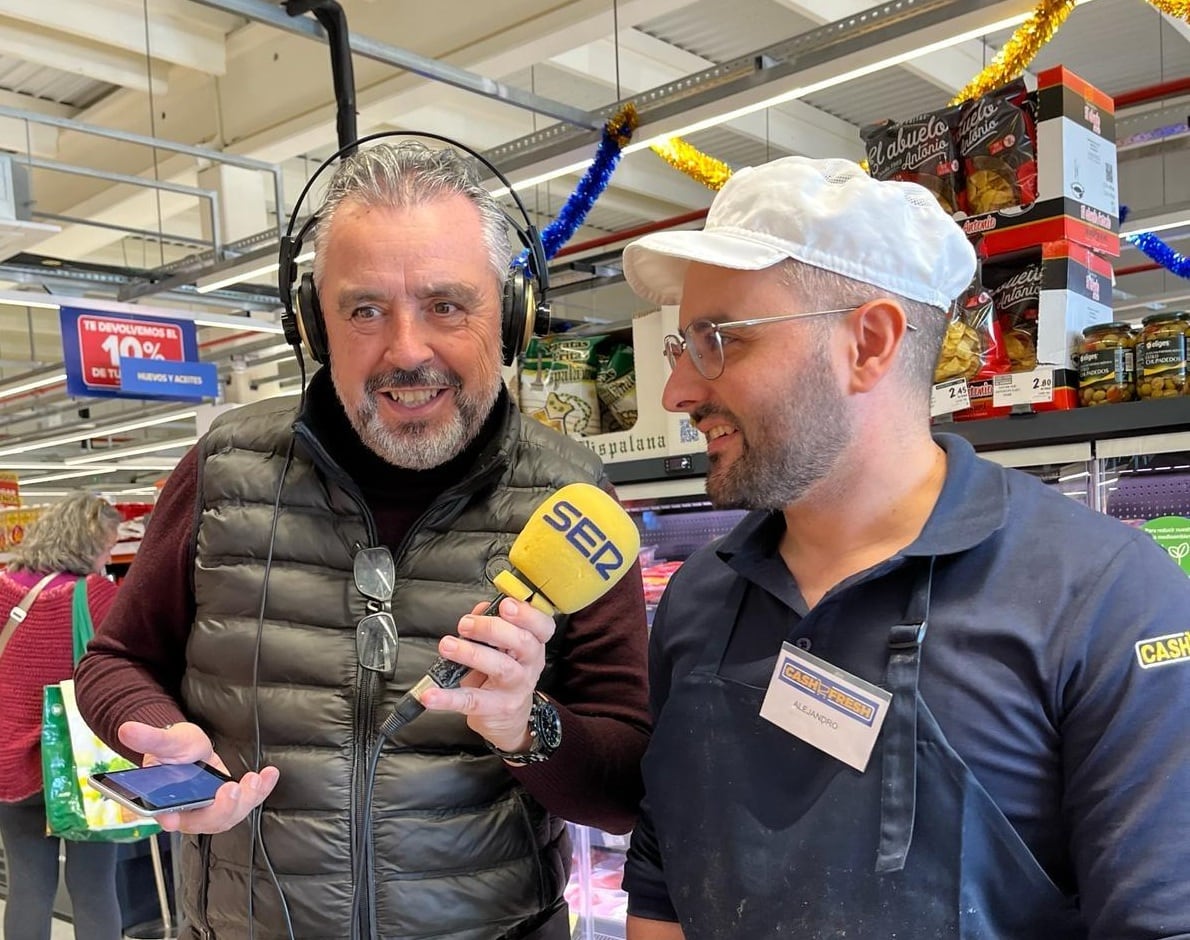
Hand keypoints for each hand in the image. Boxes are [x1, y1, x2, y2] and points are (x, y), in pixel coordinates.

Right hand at [116, 720, 279, 833]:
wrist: (188, 748)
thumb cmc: (172, 750)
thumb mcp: (162, 741)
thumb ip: (149, 738)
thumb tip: (126, 729)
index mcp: (168, 805)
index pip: (170, 818)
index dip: (173, 819)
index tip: (173, 818)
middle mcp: (192, 812)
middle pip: (208, 821)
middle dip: (221, 809)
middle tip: (230, 790)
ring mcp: (213, 808)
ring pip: (231, 814)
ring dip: (246, 799)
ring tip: (255, 779)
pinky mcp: (231, 800)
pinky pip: (248, 800)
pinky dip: (261, 789)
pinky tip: (270, 774)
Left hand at [418, 598, 555, 752]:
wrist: (509, 718)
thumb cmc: (503, 673)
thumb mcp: (502, 648)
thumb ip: (491, 624)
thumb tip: (480, 609)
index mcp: (534, 644)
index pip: (542, 626)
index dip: (527, 614)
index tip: (505, 604)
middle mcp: (530, 665)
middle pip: (522, 642)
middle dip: (492, 628)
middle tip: (465, 624)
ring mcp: (515, 688)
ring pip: (500, 667)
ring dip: (471, 654)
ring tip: (447, 646)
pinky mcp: (496, 708)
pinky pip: (471, 701)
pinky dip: (448, 698)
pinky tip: (431, 695)